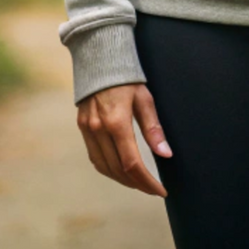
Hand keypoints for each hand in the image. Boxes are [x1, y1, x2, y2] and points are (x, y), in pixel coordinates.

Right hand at [76, 82, 171, 196]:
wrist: (100, 57)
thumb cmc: (127, 77)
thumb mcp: (145, 98)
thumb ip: (154, 128)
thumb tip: (165, 154)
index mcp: (117, 121)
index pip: (132, 163)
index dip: (147, 181)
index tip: (160, 191)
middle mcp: (99, 129)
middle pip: (118, 169)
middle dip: (137, 184)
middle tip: (152, 189)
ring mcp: (88, 129)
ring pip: (104, 167)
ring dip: (121, 179)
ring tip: (138, 183)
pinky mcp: (82, 127)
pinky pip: (94, 157)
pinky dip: (108, 168)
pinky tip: (119, 170)